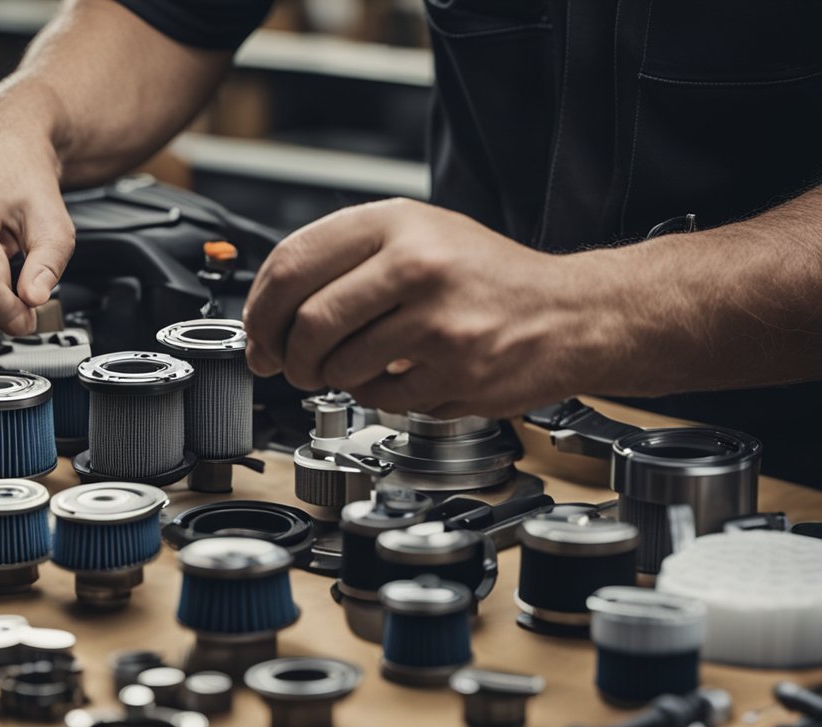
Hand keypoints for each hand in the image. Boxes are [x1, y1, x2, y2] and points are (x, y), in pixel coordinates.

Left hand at [242, 198, 611, 417]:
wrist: (573, 314)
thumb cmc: (489, 279)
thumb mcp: (419, 237)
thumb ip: (346, 262)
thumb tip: (268, 313)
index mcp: (398, 223)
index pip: (292, 263)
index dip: (259, 310)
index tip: (258, 334)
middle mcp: (418, 264)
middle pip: (307, 322)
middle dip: (287, 356)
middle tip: (292, 365)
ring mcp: (440, 320)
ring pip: (339, 366)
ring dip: (333, 378)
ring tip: (358, 366)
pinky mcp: (457, 371)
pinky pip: (381, 398)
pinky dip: (379, 396)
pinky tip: (402, 376)